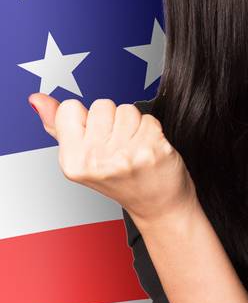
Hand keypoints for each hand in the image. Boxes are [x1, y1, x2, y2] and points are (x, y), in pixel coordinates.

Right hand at [28, 93, 196, 233]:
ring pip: (127, 109)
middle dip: (111, 120)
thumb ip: (58, 126)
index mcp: (72, 160)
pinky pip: (148, 118)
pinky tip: (148, 148)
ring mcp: (124, 155)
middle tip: (118, 145)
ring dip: (133, 124)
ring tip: (133, 146)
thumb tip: (37, 99)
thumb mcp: (80, 156)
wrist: (154, 202)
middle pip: (102, 104)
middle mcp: (95, 159)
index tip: (94, 138)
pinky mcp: (150, 150)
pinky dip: (151, 129)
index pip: (70, 108)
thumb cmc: (118, 178)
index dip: (85, 118)